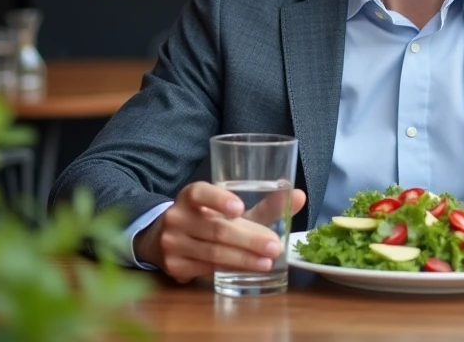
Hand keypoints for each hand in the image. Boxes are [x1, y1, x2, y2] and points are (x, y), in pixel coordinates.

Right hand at [135, 182, 306, 283]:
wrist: (164, 238)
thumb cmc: (207, 218)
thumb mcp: (229, 208)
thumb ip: (264, 204)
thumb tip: (299, 196)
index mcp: (191, 195)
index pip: (200, 193)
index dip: (219, 199)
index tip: (240, 208)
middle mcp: (177, 217)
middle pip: (216, 229)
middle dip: (249, 239)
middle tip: (274, 246)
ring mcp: (172, 243)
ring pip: (213, 253)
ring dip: (243, 259)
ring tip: (267, 262)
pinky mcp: (174, 266)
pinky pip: (206, 269)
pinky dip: (230, 269)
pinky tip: (248, 270)